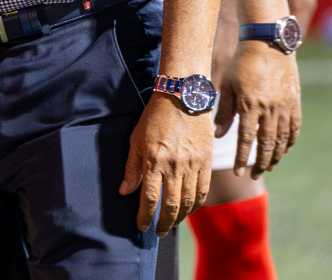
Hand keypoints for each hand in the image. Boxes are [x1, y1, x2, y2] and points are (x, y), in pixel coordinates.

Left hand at [119, 95, 213, 237]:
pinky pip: (203, 190)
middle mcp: (174, 166)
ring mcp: (193, 165)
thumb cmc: (154, 117)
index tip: (141, 226)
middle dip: (164, 223)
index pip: (149, 198)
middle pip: (171, 204)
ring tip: (172, 224)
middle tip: (158, 232)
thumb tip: (125, 191)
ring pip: (189, 201)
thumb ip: (132, 168)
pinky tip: (189, 209)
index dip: (145, 216)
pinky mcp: (207, 162)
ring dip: (180, 217)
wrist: (183, 98)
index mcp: (154, 160)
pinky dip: (196, 204)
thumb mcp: (136, 139)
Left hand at [215, 43, 301, 174]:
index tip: (239, 171)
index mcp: (250, 105)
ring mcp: (285, 107)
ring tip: (268, 167)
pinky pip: (294, 128)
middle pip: (267, 144)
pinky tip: (283, 150)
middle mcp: (270, 109)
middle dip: (260, 162)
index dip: (243, 157)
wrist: (268, 46)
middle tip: (253, 175)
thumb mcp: (228, 86)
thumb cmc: (243, 64)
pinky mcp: (295, 103)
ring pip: (282, 139)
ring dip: (275, 156)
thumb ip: (224, 112)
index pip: (247, 139)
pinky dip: (289, 142)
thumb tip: (218, 135)